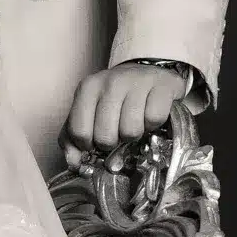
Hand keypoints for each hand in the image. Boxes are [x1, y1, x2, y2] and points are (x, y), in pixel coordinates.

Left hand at [62, 62, 187, 166]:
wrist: (147, 74)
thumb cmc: (116, 99)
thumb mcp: (89, 113)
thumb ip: (73, 138)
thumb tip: (73, 162)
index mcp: (87, 88)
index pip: (80, 132)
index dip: (89, 145)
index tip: (96, 140)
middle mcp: (111, 82)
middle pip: (106, 136)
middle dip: (113, 142)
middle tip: (118, 132)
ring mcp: (137, 81)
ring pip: (131, 130)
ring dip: (135, 134)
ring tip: (135, 122)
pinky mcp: (163, 85)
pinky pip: (154, 119)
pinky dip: (153, 124)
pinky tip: (149, 115)